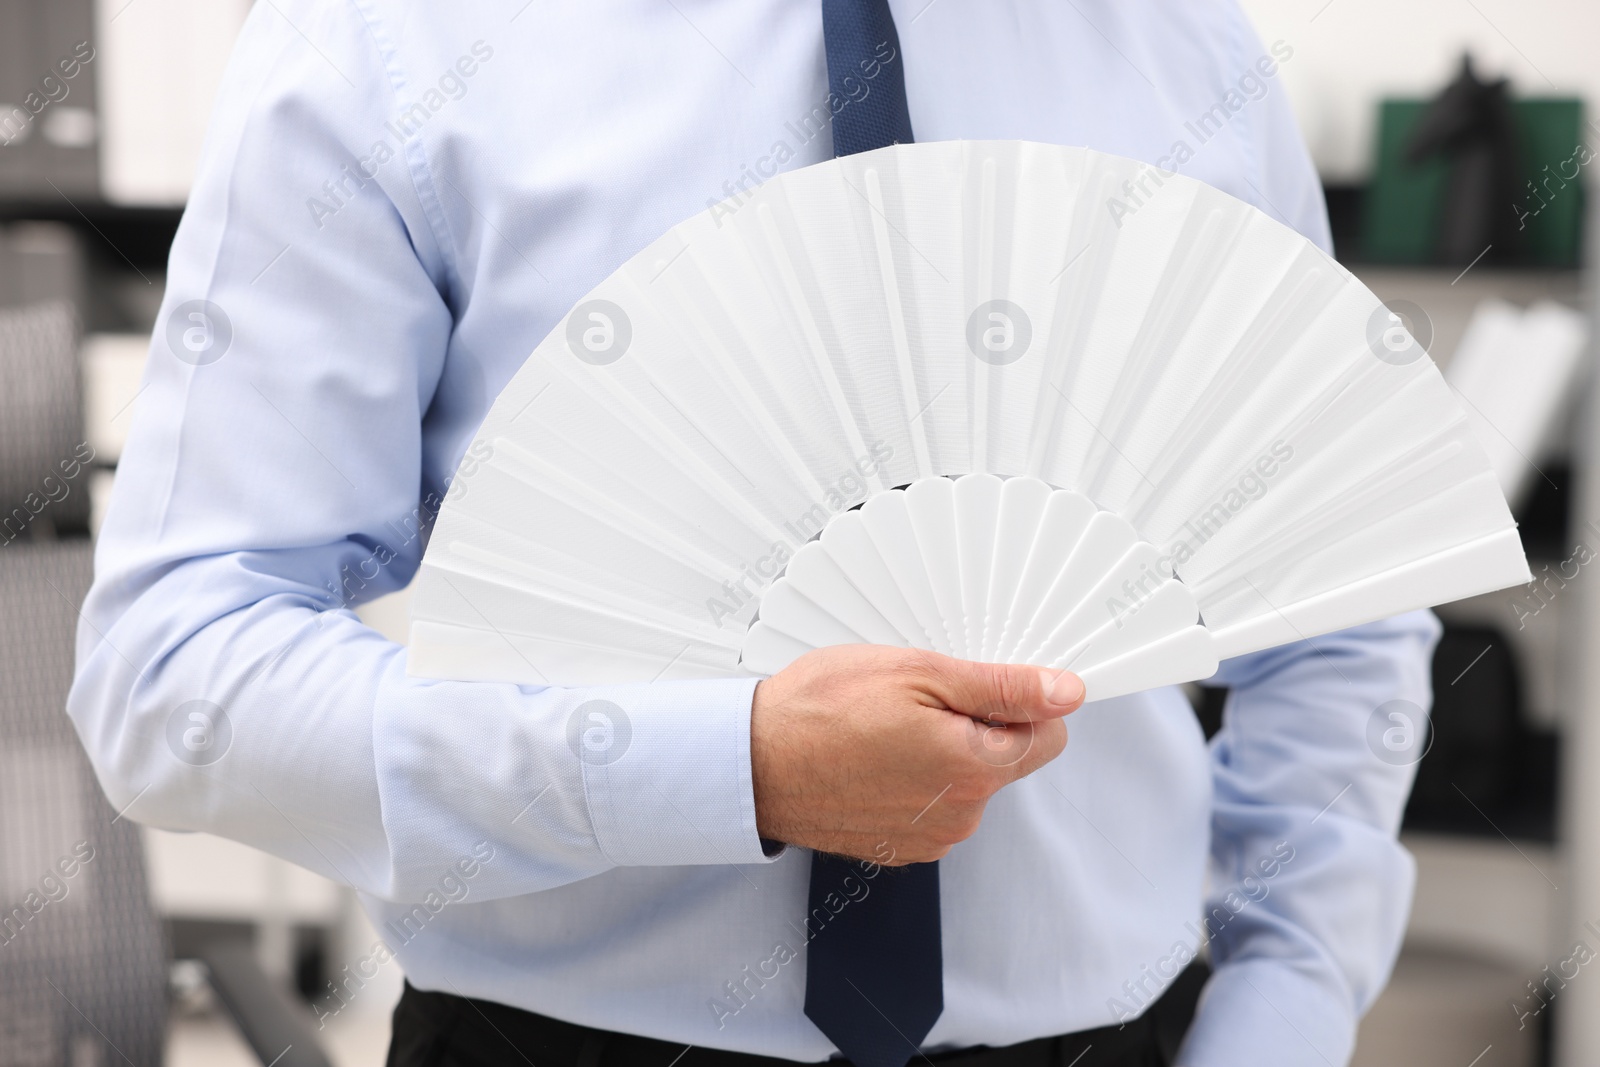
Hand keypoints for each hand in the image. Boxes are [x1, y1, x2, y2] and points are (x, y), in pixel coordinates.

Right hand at [750, 645, 1083, 864]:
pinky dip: (912, 779)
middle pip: (1005, 758)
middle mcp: (961, 815)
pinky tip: (872, 755)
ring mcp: (929, 837)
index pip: (1048, 734)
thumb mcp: (917, 673)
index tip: (978, 684)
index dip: (1019, 701)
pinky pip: (931, 805)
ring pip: (966, 782)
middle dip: (975, 724)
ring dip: (941, 752)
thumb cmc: (819, 712)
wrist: (750, 763)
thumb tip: (1065, 692)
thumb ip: (1001, 686)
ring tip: (885, 726)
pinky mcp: (900, 846)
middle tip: (916, 698)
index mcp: (974, 767)